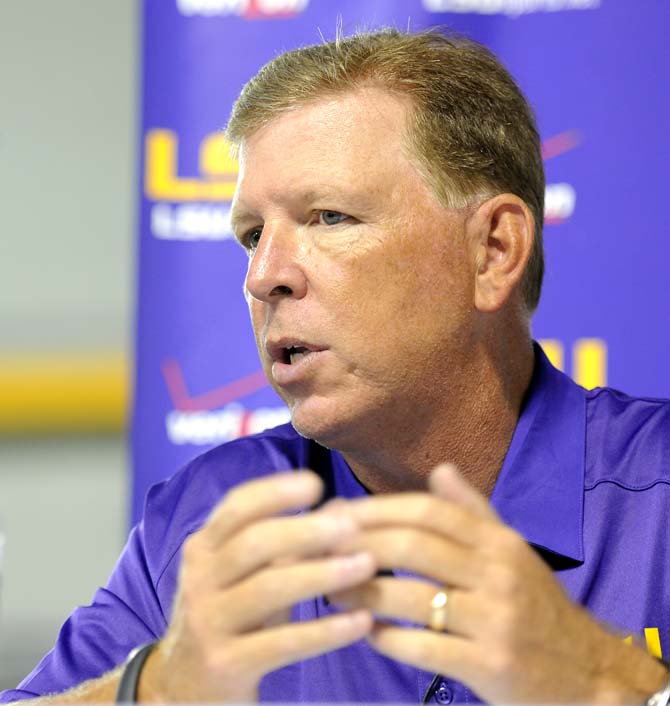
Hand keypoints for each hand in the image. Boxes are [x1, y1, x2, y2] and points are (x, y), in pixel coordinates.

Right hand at [140, 471, 375, 702]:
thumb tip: (342, 510)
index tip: (316, 484)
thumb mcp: (246, 576)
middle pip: (254, 543)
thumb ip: (287, 544)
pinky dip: (325, 631)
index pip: (237, 507)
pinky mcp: (225, 665)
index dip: (276, 491)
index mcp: (204, 547)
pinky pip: (281, 644)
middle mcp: (200, 579)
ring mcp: (208, 622)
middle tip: (351, 526)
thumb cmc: (229, 617)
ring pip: (268, 589)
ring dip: (322, 573)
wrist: (184, 686)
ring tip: (366, 565)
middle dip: (305, 531)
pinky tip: (361, 621)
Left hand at [330, 464, 666, 703]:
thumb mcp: (511, 550)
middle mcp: (498, 572)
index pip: (429, 510)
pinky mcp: (492, 665)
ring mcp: (496, 619)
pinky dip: (389, 638)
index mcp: (498, 541)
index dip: (378, 508)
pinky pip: (426, 648)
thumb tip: (440, 468)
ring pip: (413, 597)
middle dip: (360, 543)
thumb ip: (473, 510)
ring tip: (328, 590)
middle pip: (415, 545)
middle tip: (319, 546)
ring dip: (362, 593)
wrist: (585, 673)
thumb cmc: (535, 605)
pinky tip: (365, 633)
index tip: (336, 511)